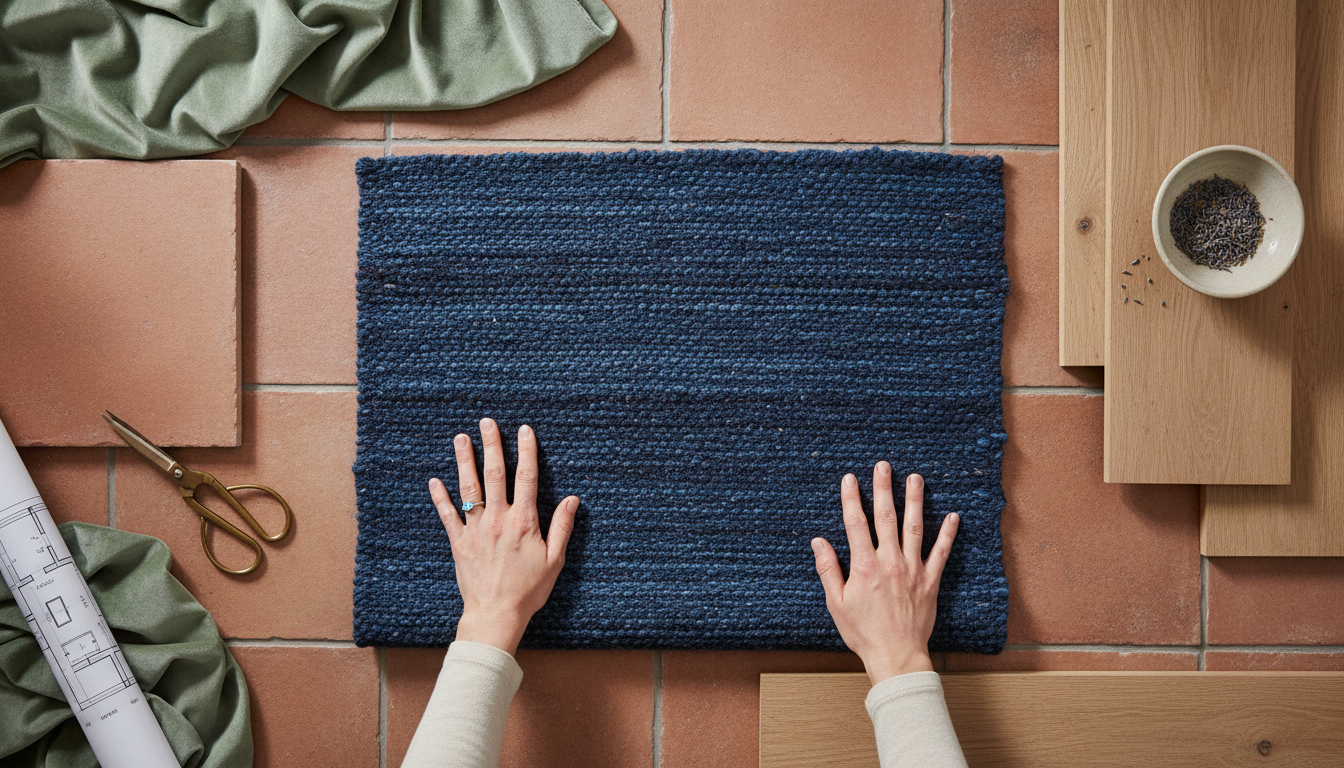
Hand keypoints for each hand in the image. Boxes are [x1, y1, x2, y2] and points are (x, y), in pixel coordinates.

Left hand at [429, 418, 579, 655]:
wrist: (496, 614)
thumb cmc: (529, 590)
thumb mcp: (555, 560)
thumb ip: (563, 527)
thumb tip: (573, 500)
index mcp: (524, 522)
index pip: (527, 478)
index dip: (527, 451)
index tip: (524, 430)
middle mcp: (499, 520)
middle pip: (495, 475)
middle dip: (492, 446)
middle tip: (487, 422)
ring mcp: (476, 530)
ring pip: (469, 489)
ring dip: (465, 461)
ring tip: (461, 438)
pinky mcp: (459, 543)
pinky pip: (448, 516)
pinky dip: (440, 497)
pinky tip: (435, 480)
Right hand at [811, 464, 958, 685]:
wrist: (896, 655)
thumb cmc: (863, 632)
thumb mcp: (836, 603)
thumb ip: (828, 569)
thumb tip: (818, 542)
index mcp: (864, 566)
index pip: (855, 523)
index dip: (851, 498)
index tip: (849, 479)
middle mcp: (889, 562)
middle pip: (885, 517)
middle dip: (883, 488)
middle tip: (883, 466)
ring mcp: (912, 570)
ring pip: (914, 527)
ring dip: (915, 501)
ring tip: (915, 478)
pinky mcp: (930, 581)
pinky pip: (941, 553)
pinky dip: (948, 534)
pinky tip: (953, 516)